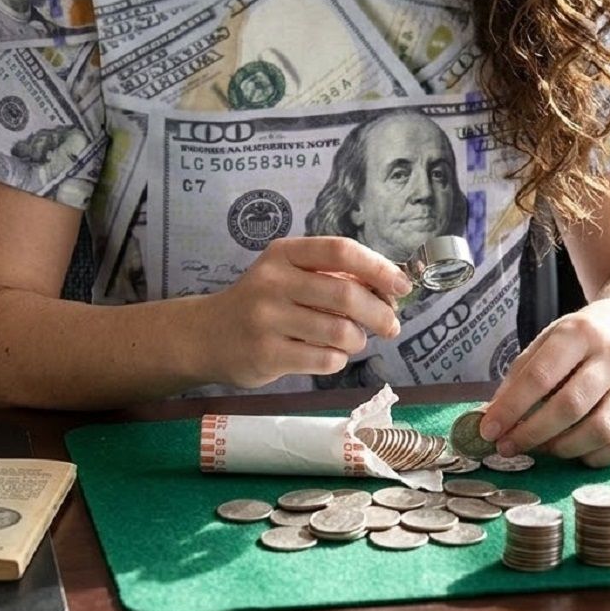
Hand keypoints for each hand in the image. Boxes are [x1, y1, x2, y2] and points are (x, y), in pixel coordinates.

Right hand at [205, 236, 411, 388]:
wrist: (207, 334)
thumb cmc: (261, 301)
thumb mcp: (288, 274)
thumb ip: (331, 275)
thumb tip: (389, 290)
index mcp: (284, 254)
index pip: (340, 251)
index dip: (377, 267)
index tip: (401, 285)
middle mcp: (273, 282)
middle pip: (345, 294)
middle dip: (379, 312)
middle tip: (391, 324)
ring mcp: (267, 319)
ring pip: (339, 331)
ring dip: (358, 339)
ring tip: (354, 340)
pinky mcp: (267, 355)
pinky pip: (324, 359)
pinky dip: (338, 359)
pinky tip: (330, 355)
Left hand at [477, 299, 609, 467]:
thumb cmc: (579, 340)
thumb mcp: (546, 342)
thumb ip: (520, 376)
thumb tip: (489, 416)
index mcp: (578, 333)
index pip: (540, 376)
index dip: (511, 407)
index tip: (489, 430)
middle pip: (570, 406)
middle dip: (532, 433)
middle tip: (508, 446)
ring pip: (600, 430)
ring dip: (562, 448)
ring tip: (540, 448)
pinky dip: (594, 457)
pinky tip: (573, 453)